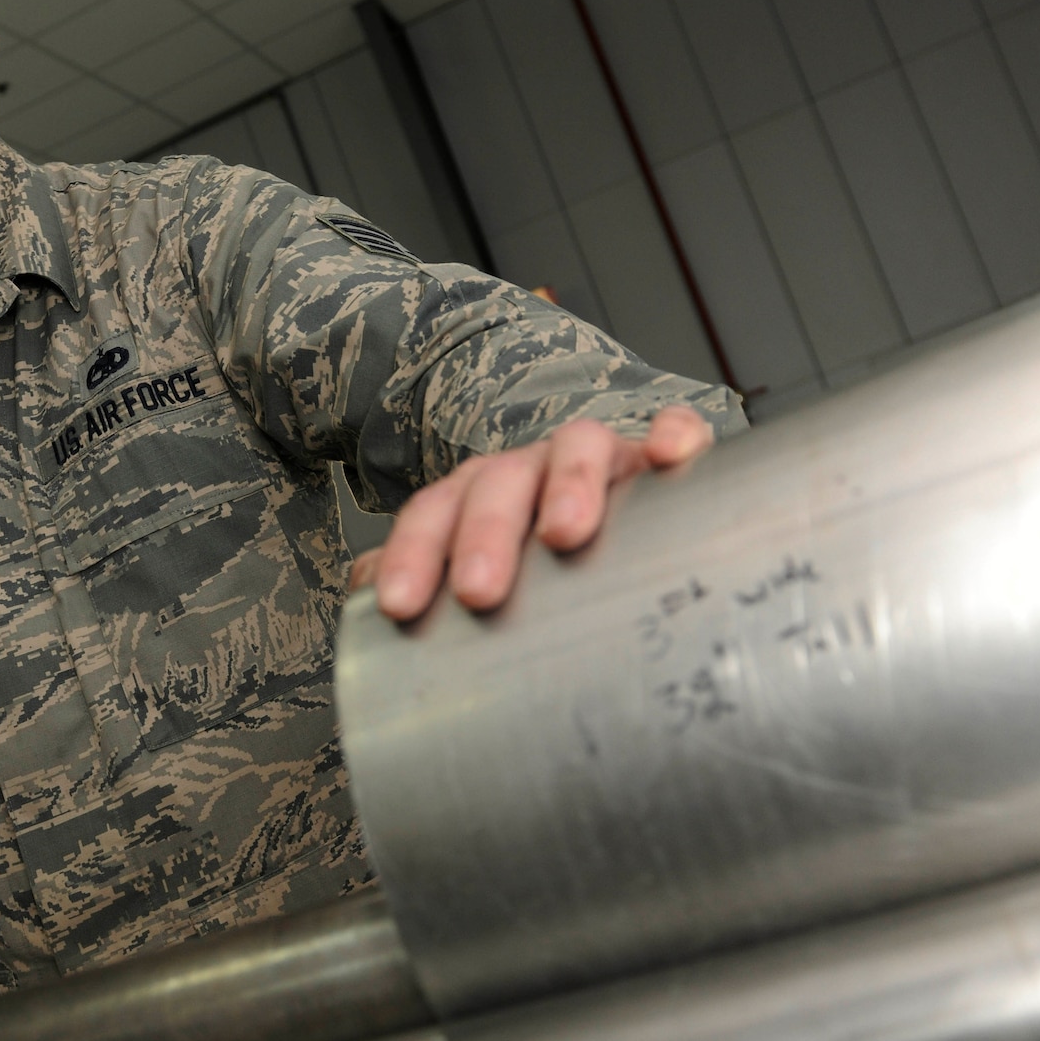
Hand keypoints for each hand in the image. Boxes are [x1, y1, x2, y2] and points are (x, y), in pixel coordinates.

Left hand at [353, 405, 714, 621]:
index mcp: (475, 498)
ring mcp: (597, 461)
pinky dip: (672, 437)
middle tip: (480, 591)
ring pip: (576, 450)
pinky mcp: (662, 460)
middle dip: (485, 533)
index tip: (403, 607)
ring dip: (567, 485)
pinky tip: (671, 458)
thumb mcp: (480, 584)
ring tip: (565, 534)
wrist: (624, 534)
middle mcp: (531, 472)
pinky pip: (673, 433)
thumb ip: (430, 594)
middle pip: (498, 483)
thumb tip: (366, 602)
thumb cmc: (538, 578)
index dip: (413, 554)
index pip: (432, 514)